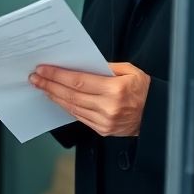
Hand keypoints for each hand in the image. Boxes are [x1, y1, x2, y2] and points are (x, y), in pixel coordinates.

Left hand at [29, 61, 149, 136]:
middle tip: (35, 78)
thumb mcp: (129, 71)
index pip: (78, 81)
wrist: (158, 115)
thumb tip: (81, 63)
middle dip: (50, 85)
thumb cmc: (144, 90)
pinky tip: (57, 99)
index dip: (57, 75)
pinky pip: (79, 117)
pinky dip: (66, 107)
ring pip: (72, 107)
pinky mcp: (103, 130)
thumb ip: (104, 67)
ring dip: (54, 96)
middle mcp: (109, 107)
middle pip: (71, 95)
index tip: (42, 70)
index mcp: (115, 90)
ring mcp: (105, 121)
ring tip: (42, 87)